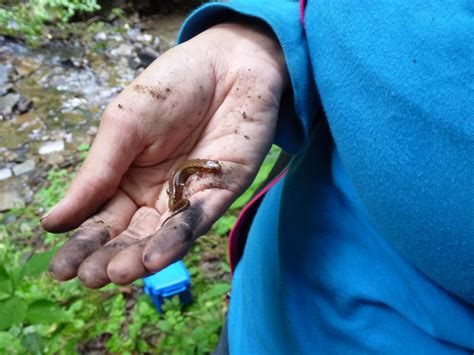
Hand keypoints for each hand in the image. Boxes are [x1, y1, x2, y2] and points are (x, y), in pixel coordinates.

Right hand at [41, 21, 287, 287]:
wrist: (230, 63)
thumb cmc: (174, 86)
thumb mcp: (124, 125)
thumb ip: (97, 173)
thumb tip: (54, 222)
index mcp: (127, 177)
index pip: (102, 218)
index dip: (82, 243)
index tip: (61, 269)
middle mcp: (158, 194)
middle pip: (130, 234)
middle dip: (109, 257)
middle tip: (89, 277)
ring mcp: (190, 196)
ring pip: (162, 236)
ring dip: (140, 258)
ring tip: (116, 273)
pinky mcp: (222, 193)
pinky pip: (197, 221)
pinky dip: (176, 240)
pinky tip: (153, 258)